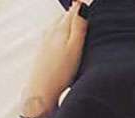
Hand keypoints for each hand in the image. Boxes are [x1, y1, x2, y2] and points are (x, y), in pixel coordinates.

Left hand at [21, 1, 87, 117]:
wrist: (42, 93)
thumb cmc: (60, 74)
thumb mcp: (75, 48)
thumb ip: (79, 26)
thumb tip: (82, 6)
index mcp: (60, 28)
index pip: (74, 10)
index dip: (84, 10)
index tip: (93, 13)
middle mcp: (51, 31)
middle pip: (66, 18)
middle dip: (77, 18)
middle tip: (89, 25)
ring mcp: (45, 41)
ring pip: (60, 28)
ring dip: (70, 29)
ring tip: (80, 37)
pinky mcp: (43, 53)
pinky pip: (55, 38)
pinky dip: (63, 39)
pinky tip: (68, 49)